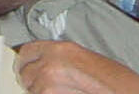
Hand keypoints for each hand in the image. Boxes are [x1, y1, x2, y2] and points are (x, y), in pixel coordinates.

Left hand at [14, 42, 138, 93]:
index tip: (26, 65)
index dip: (25, 60)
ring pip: (32, 90)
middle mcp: (50, 66)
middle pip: (25, 73)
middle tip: (45, 85)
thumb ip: (60, 58)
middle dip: (32, 80)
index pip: (26, 51)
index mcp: (60, 50)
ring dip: (40, 92)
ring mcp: (49, 86)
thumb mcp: (84, 58)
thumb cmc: (114, 81)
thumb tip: (44, 64)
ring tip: (62, 91)